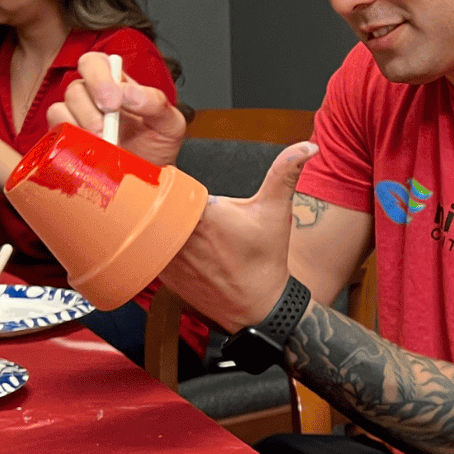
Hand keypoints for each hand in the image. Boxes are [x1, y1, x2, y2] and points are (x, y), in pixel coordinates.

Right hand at [48, 51, 185, 166]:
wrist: (149, 180)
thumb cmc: (157, 147)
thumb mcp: (170, 123)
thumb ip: (156, 102)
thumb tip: (130, 95)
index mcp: (116, 84)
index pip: (96, 63)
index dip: (99, 76)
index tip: (114, 101)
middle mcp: (92, 97)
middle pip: (75, 85)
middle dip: (89, 104)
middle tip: (105, 127)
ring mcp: (76, 118)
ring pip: (61, 108)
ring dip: (83, 126)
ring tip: (105, 143)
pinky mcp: (65, 139)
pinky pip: (56, 131)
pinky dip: (71, 139)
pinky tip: (91, 149)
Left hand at [158, 142, 318, 329]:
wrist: (257, 307)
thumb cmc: (265, 260)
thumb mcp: (276, 211)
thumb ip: (285, 172)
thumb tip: (306, 147)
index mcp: (204, 215)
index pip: (167, 184)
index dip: (168, 180)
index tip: (175, 184)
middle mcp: (181, 236)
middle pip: (155, 203)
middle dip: (162, 200)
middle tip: (171, 201)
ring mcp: (168, 258)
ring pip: (148, 227)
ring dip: (155, 222)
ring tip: (169, 223)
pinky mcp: (163, 274)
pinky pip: (148, 250)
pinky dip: (153, 244)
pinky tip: (169, 245)